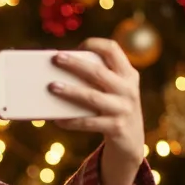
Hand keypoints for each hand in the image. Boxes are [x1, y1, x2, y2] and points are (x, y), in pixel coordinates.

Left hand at [47, 41, 145, 184]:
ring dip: (70, 91)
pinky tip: (57, 119)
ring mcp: (123, 109)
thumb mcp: (116, 90)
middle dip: (75, 64)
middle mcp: (128, 89)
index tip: (78, 46)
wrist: (132, 140)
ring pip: (92, 97)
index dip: (95, 44)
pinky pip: (88, 123)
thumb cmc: (114, 107)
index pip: (113, 50)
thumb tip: (61, 70)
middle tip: (56, 58)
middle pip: (98, 72)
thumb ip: (99, 78)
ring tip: (52, 87)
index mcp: (128, 74)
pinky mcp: (116, 127)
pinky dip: (71, 121)